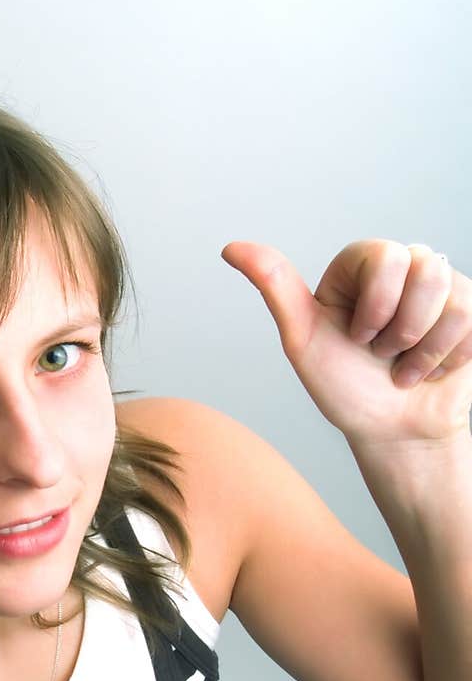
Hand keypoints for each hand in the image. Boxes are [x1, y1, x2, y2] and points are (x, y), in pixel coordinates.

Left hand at [221, 239, 471, 447]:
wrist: (392, 433)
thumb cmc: (346, 390)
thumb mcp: (303, 339)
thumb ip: (274, 287)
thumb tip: (231, 247)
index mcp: (360, 267)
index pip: (385, 256)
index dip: (377, 306)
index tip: (358, 337)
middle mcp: (402, 267)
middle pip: (424, 267)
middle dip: (400, 328)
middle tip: (381, 352)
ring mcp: (439, 287)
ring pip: (450, 294)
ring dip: (422, 347)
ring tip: (403, 364)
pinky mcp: (468, 309)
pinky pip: (469, 319)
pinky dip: (445, 357)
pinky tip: (429, 369)